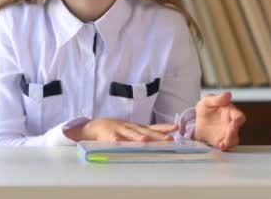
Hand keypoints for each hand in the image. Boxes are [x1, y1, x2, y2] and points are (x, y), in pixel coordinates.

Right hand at [64, 118, 178, 141]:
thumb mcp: (130, 130)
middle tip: (168, 139)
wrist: (94, 126)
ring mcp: (118, 130)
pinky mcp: (107, 135)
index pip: (153, 127)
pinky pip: (111, 139)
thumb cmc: (115, 130)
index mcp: (136, 127)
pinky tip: (118, 143)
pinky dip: (115, 141)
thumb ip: (143, 134)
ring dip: (137, 137)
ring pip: (129, 134)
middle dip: (157, 136)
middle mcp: (129, 127)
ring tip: (146, 141)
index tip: (176, 128)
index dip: (164, 128)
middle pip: (144, 131)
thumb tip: (163, 138)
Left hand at [194, 92, 245, 150]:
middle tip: (229, 132)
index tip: (236, 120)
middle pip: (237, 129)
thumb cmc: (205, 108)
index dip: (238, 119)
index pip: (239, 116)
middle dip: (234, 131)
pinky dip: (224, 147)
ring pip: (234, 139)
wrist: (196, 121)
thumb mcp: (207, 101)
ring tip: (224, 143)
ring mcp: (227, 133)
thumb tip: (228, 94)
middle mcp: (231, 123)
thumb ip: (217, 99)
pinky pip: (226, 145)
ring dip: (230, 141)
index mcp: (230, 112)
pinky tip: (221, 146)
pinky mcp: (221, 141)